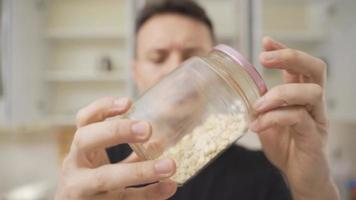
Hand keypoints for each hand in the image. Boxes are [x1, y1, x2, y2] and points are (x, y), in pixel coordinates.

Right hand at [55, 97, 176, 199]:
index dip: (103, 108)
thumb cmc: (91, 183)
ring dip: (141, 171)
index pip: (84, 120)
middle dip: (116, 131)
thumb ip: (129, 153)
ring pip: (106, 177)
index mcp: (80, 148)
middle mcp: (74, 166)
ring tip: (170, 165)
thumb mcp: (103, 164)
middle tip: (147, 129)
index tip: (128, 102)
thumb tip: (159, 143)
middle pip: (85, 140)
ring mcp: (81, 190)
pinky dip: (148, 194)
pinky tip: (168, 187)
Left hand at [250, 37, 338, 199]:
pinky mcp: (314, 137)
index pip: (298, 66)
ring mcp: (317, 120)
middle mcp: (313, 104)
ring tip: (257, 105)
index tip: (265, 42)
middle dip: (290, 57)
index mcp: (301, 97)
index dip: (284, 51)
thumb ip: (261, 106)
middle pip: (315, 69)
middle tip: (265, 59)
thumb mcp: (267, 121)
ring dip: (279, 94)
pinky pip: (299, 119)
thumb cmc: (285, 147)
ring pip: (311, 92)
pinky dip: (274, 118)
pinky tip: (257, 125)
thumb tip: (242, 90)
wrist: (299, 176)